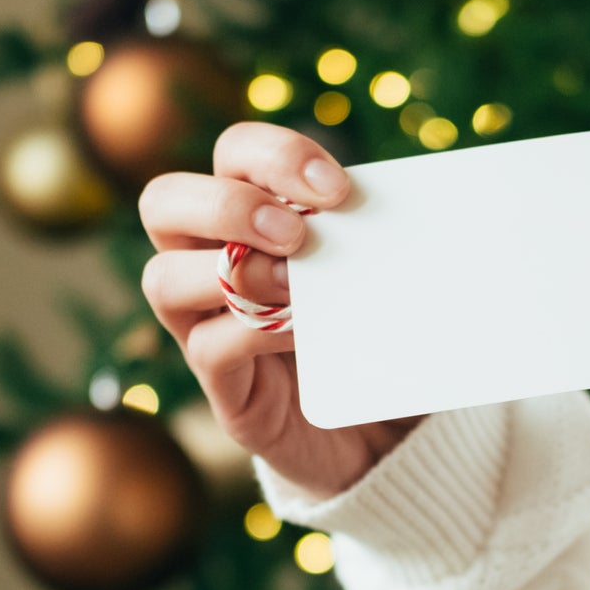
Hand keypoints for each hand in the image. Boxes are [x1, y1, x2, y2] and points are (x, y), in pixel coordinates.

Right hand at [140, 123, 420, 499]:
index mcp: (249, 217)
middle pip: (161, 202)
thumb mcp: (380, 273)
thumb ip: (376, 233)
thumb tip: (427, 199)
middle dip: (227, 204)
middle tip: (297, 232)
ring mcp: (205, 327)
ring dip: (237, 269)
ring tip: (301, 284)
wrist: (387, 436)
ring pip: (164, 279)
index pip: (232, 154)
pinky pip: (209, 347)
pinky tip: (306, 331)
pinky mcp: (224, 388)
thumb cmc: (378, 335)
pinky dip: (255, 330)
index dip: (274, 155)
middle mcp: (206, 264)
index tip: (338, 189)